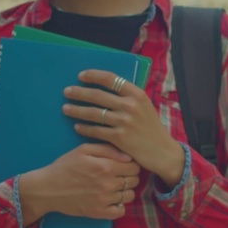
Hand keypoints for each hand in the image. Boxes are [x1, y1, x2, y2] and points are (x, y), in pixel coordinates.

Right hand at [19, 143, 140, 223]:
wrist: (47, 188)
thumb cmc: (65, 166)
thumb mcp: (84, 149)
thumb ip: (108, 150)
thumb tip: (128, 157)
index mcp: (106, 166)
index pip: (134, 167)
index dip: (131, 165)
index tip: (124, 165)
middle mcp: (107, 184)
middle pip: (134, 181)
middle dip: (129, 177)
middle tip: (118, 175)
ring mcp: (104, 200)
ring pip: (129, 196)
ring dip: (125, 191)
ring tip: (114, 187)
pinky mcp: (98, 213)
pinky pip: (121, 211)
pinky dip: (119, 206)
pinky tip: (111, 200)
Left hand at [65, 69, 185, 185]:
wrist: (162, 151)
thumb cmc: (151, 128)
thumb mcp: (144, 106)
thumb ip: (128, 97)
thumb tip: (105, 88)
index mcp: (137, 94)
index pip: (111, 78)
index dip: (93, 76)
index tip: (81, 76)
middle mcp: (130, 105)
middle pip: (97, 95)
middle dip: (79, 92)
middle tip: (67, 92)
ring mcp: (124, 121)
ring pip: (93, 113)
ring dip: (76, 110)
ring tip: (66, 108)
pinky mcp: (119, 137)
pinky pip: (96, 130)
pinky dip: (84, 128)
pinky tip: (77, 126)